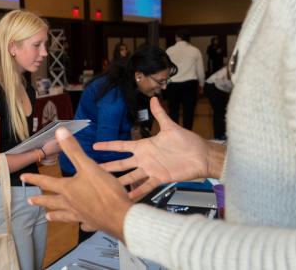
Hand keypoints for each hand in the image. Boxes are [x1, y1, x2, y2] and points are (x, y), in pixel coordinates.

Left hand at [20, 127, 131, 240]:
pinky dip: (81, 224)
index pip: (46, 182)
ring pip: (64, 215)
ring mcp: (81, 215)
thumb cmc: (104, 191)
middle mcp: (71, 204)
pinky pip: (84, 224)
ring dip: (55, 215)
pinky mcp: (93, 223)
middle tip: (29, 202)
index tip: (22, 178)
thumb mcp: (88, 166)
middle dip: (40, 201)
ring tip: (47, 217)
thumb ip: (73, 149)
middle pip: (52, 202)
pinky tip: (82, 226)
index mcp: (67, 189)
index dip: (34, 178)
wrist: (121, 216)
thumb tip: (59, 131)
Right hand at [95, 97, 222, 199]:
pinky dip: (137, 192)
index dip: (108, 146)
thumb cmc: (187, 141)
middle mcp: (144, 159)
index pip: (121, 145)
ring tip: (108, 186)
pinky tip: (128, 197)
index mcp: (144, 146)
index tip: (94, 146)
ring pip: (130, 176)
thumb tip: (154, 99)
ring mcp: (151, 169)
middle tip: (93, 169)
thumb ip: (160, 114)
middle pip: (122, 163)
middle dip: (108, 166)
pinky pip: (146, 186)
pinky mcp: (160, 178)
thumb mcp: (171, 127)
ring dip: (120, 181)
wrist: (201, 156)